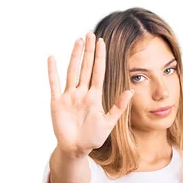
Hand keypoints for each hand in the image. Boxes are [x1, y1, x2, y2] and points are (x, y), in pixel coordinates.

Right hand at [47, 31, 133, 156]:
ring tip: (78, 41)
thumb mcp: (109, 122)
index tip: (102, 42)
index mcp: (94, 96)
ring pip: (73, 72)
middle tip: (90, 33)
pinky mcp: (57, 103)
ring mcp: (69, 96)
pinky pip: (54, 84)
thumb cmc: (92, 138)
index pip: (98, 72)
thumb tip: (130, 91)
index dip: (100, 57)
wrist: (76, 149)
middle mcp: (81, 93)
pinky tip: (53, 58)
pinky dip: (53, 72)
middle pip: (85, 67)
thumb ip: (118, 107)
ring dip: (75, 56)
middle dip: (88, 51)